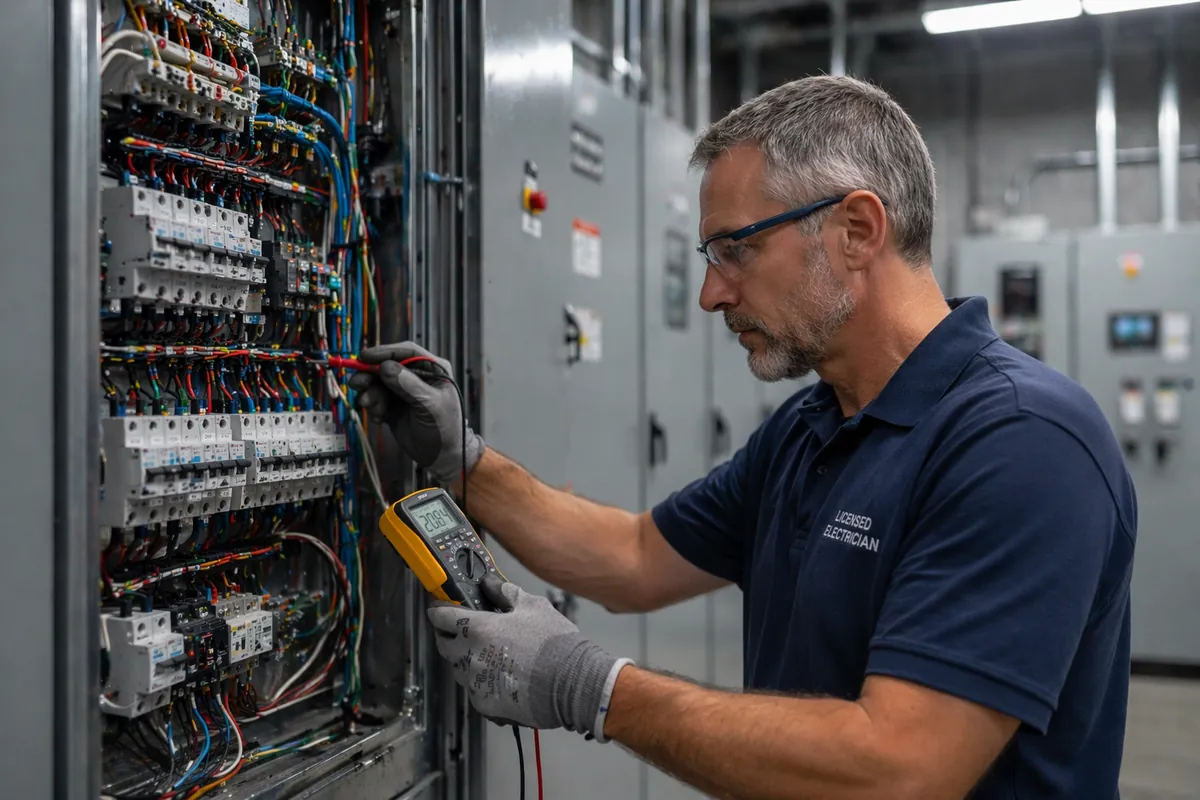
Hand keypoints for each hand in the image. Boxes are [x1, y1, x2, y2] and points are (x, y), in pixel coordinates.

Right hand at [347, 342, 484, 485]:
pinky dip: (373, 407)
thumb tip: (386, 367)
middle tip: (357, 383)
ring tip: (369, 406)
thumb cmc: (445, 429)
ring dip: (371, 394)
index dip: (385, 352)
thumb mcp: (430, 405)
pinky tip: (379, 418)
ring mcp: (403, 391)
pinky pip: (376, 399)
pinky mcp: (393, 405)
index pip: (407, 352)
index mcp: (433, 369)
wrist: (442, 457)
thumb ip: (408, 385)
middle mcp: (417, 376)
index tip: (365, 357)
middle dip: (370, 375)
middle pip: (387, 366)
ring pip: (378, 383)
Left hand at [427, 574, 633, 738]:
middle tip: (462, 630)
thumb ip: (505, 592)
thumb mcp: (533, 606)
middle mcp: (468, 657)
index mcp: (476, 628)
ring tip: (488, 655)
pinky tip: (500, 677)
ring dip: (466, 659)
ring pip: (459, 669)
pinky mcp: (485, 705)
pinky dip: (482, 683)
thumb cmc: (553, 640)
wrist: (572, 683)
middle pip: (443, 645)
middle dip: (448, 635)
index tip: (440, 607)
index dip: (438, 609)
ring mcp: (475, 684)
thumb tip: (488, 583)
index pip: (440, 617)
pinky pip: (475, 691)